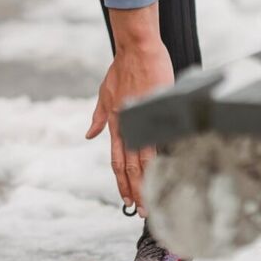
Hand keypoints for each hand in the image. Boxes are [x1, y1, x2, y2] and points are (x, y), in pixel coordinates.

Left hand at [84, 3, 174, 212]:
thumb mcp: (103, 93)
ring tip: (153, 201)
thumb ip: (98, 117)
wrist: (137, 48)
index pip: (117, 160)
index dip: (121, 182)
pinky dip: (164, 159)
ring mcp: (142, 119)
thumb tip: (89, 135)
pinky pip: (161, 140)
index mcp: (116, 123)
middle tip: (142, 212)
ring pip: (145, 159)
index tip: (125, 200)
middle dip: (136, 190)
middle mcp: (127, 125)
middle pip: (131, 166)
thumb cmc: (122, 68)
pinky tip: (171, 175)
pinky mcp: (158, 111)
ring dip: (148, 183)